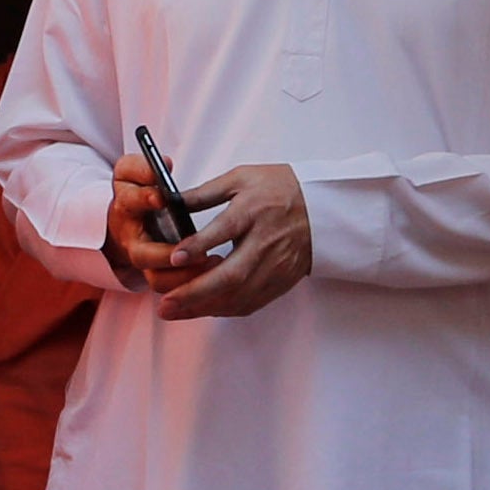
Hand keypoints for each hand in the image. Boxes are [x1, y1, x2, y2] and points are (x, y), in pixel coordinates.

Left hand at [146, 159, 311, 320]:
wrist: (324, 208)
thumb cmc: (280, 189)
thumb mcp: (242, 178)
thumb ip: (204, 193)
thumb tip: (169, 203)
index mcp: (254, 210)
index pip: (225, 230)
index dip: (199, 245)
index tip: (174, 258)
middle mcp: (266, 242)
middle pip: (231, 274)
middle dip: (195, 292)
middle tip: (165, 302)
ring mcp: (276, 266)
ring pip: (239, 295)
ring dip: (204, 307)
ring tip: (173, 311)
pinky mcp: (281, 281)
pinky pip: (250, 302)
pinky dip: (224, 309)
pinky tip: (201, 310)